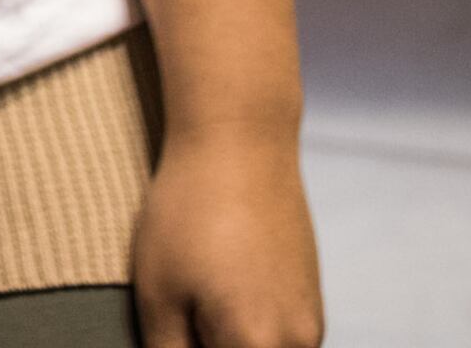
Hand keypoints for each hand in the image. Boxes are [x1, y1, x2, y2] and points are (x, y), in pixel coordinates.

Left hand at [128, 126, 322, 347]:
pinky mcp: (312, 301)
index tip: (174, 334)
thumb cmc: (189, 213)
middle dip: (211, 347)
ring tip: (196, 306)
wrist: (241, 142)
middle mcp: (298, 345)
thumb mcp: (158, 293)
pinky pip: (282, 343)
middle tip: (181, 320)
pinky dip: (252, 335)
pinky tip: (220, 298)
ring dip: (231, 344)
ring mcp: (311, 324)